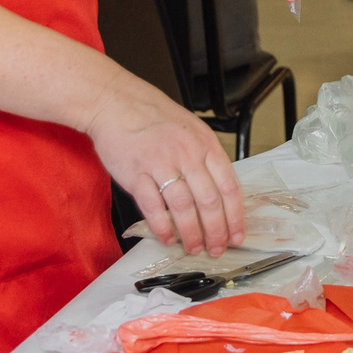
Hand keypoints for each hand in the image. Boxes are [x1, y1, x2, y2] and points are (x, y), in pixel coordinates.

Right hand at [86, 77, 245, 253]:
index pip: (229, 187)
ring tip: (193, 248)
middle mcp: (186, 154)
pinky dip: (162, 227)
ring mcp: (160, 163)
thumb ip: (206, 159)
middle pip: (209, 202)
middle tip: (216, 249)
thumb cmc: (154, 117)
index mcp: (205, 144)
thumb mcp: (191, 130)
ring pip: (184, 208)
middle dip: (216, 232)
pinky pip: (153, 207)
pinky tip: (167, 238)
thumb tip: (220, 195)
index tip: (237, 236)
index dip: (235, 217)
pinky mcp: (136, 173)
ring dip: (191, 234)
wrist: (115, 102)